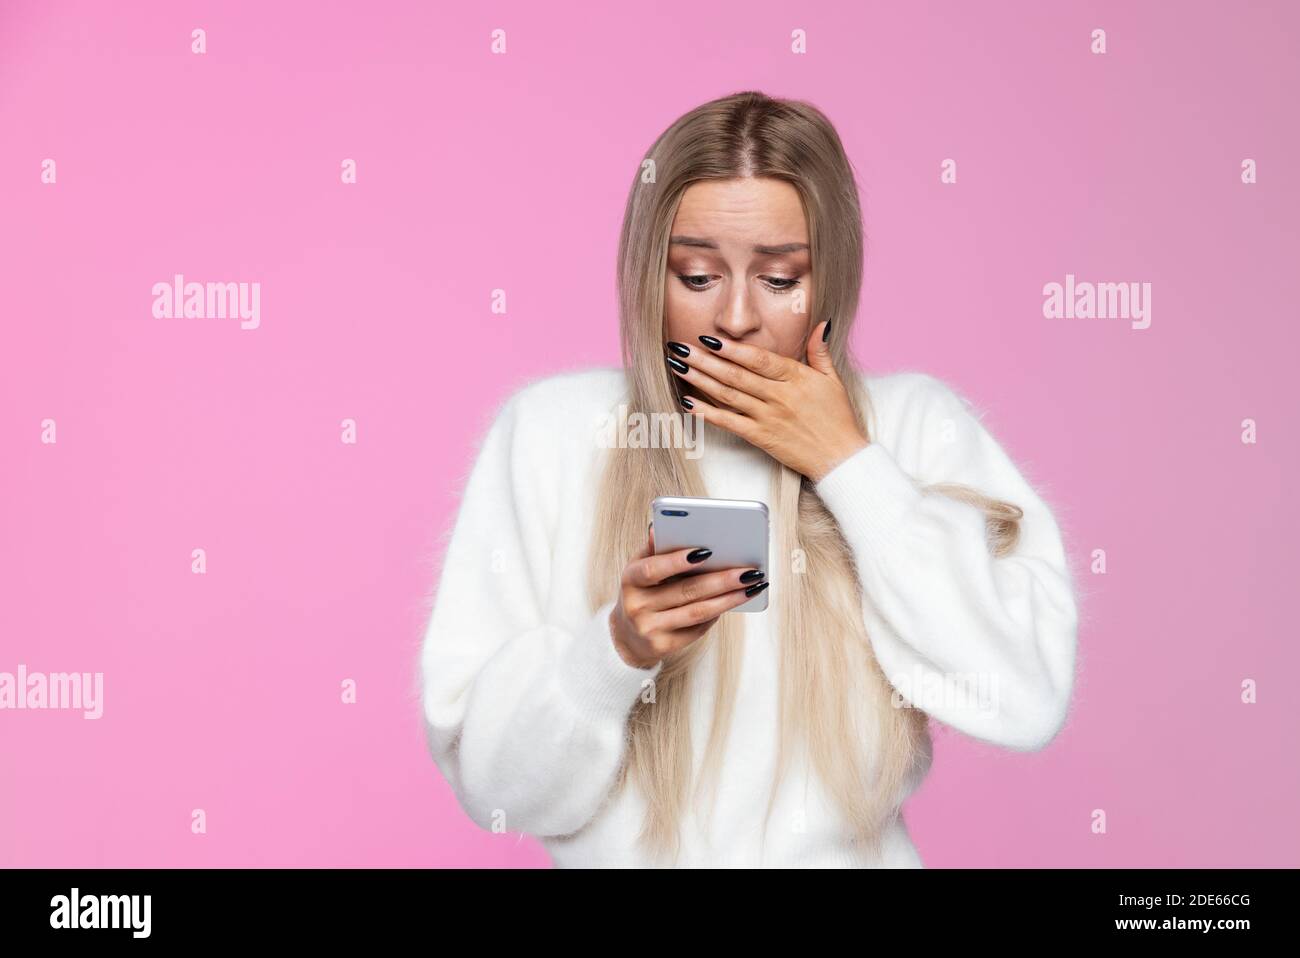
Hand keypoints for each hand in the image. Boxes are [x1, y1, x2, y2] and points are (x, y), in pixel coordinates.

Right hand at [609, 522, 767, 668]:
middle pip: (686, 591)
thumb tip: (658, 527)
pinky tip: (735, 601)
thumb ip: (653, 549)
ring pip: (698, 612)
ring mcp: (650, 629)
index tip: (707, 550)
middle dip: (722, 580)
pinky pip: (698, 628)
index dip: (677, 561)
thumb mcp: (639, 568)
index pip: (653, 569)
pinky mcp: (663, 646)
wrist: (627, 637)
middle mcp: (637, 606)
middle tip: (750, 571)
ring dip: (729, 599)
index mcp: (630, 580)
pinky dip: (718, 613)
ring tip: (753, 586)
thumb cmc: (641, 592)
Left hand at [666, 320, 868, 481]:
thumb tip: (820, 324)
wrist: (840, 458)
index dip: (732, 349)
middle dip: (704, 360)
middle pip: (735, 375)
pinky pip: (730, 423)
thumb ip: (819, 351)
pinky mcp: (761, 437)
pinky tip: (689, 402)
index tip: (709, 338)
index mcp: (795, 378)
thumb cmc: (838, 419)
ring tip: (678, 366)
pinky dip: (707, 413)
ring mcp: (767, 418)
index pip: (758, 359)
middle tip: (679, 348)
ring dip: (700, 380)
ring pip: (728, 395)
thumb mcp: (833, 379)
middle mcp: (778, 396)